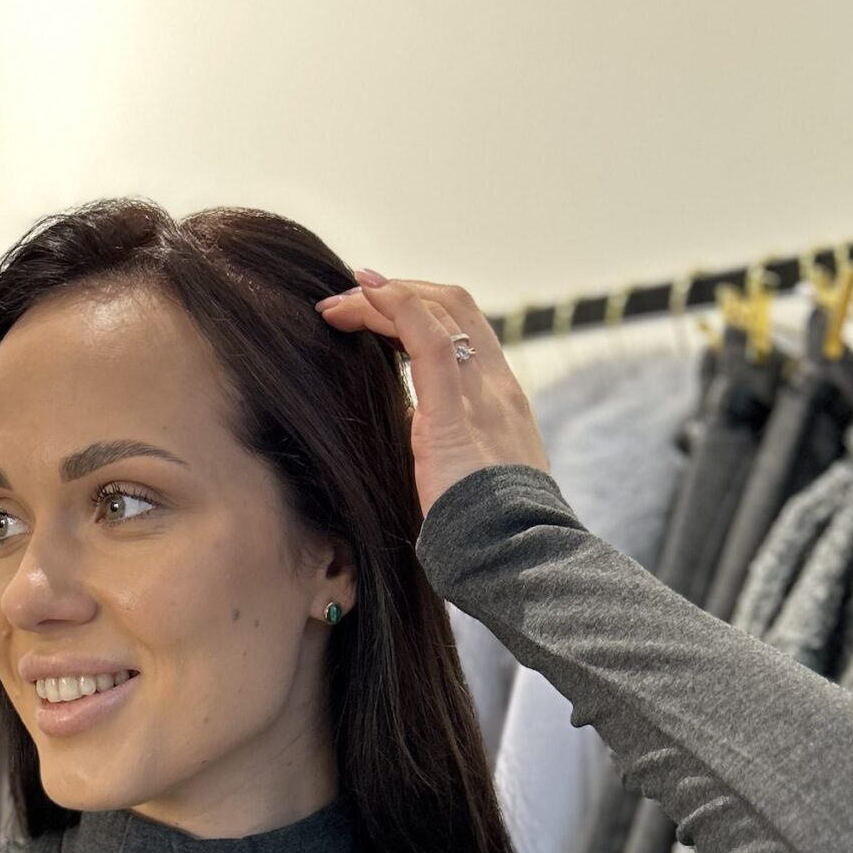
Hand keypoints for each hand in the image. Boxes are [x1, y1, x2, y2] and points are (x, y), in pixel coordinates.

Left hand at [314, 269, 550, 518]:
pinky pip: (427, 337)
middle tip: (349, 302)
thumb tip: (409, 444)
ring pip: (439, 310)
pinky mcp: (452, 412)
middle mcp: (498, 387)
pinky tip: (364, 294)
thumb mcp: (467, 482)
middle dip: (400, 294)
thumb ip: (444, 453)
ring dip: (383, 299)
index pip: (467, 333)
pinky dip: (394, 306)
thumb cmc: (485, 536)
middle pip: (455, 307)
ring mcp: (480, 395)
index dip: (421, 313)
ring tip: (339, 304)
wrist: (512, 558)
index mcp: (503, 404)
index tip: (378, 318)